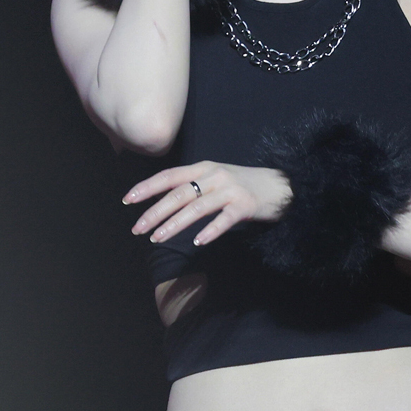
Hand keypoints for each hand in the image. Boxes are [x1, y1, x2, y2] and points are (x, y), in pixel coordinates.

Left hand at [123, 161, 291, 245]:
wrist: (282, 186)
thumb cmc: (245, 185)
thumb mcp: (217, 178)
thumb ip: (194, 185)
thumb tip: (165, 200)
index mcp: (204, 168)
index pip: (169, 176)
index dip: (147, 187)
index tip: (127, 200)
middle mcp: (214, 176)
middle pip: (178, 194)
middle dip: (154, 212)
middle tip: (137, 229)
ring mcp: (230, 190)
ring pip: (196, 207)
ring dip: (174, 224)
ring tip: (157, 238)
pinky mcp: (245, 205)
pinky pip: (224, 219)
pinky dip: (209, 231)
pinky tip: (197, 242)